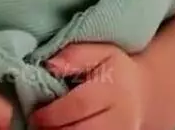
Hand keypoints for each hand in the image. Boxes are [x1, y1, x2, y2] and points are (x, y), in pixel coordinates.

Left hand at [31, 43, 145, 128]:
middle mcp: (122, 117)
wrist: (139, 92)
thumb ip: (75, 55)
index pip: (80, 105)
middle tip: (37, 125)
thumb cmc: (113, 69)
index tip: (35, 114)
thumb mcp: (99, 52)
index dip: (53, 113)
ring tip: (47, 128)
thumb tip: (49, 65)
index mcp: (114, 89)